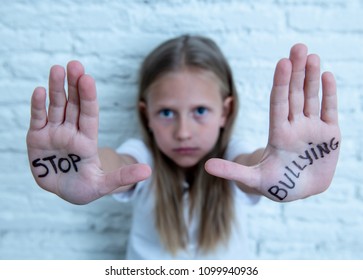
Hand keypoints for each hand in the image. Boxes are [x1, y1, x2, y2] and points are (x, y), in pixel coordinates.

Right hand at [26, 61, 150, 203]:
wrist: (63, 193)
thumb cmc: (84, 188)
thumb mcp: (103, 185)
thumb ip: (122, 177)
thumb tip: (148, 171)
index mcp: (87, 140)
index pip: (89, 114)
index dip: (88, 97)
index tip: (88, 79)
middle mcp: (71, 132)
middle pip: (73, 105)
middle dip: (74, 85)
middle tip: (74, 65)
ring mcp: (54, 133)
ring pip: (56, 107)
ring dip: (55, 89)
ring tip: (57, 69)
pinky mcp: (37, 139)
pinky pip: (38, 119)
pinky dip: (38, 106)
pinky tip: (39, 91)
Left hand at [205, 44, 340, 201]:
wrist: (297, 191)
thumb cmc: (274, 184)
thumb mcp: (253, 178)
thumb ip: (233, 171)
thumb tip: (206, 166)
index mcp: (278, 134)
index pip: (278, 103)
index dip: (281, 84)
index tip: (282, 63)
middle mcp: (295, 126)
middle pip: (295, 95)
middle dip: (296, 72)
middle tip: (298, 47)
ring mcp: (313, 129)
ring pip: (312, 98)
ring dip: (312, 77)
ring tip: (311, 56)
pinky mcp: (330, 135)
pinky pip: (329, 110)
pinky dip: (330, 94)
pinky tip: (327, 75)